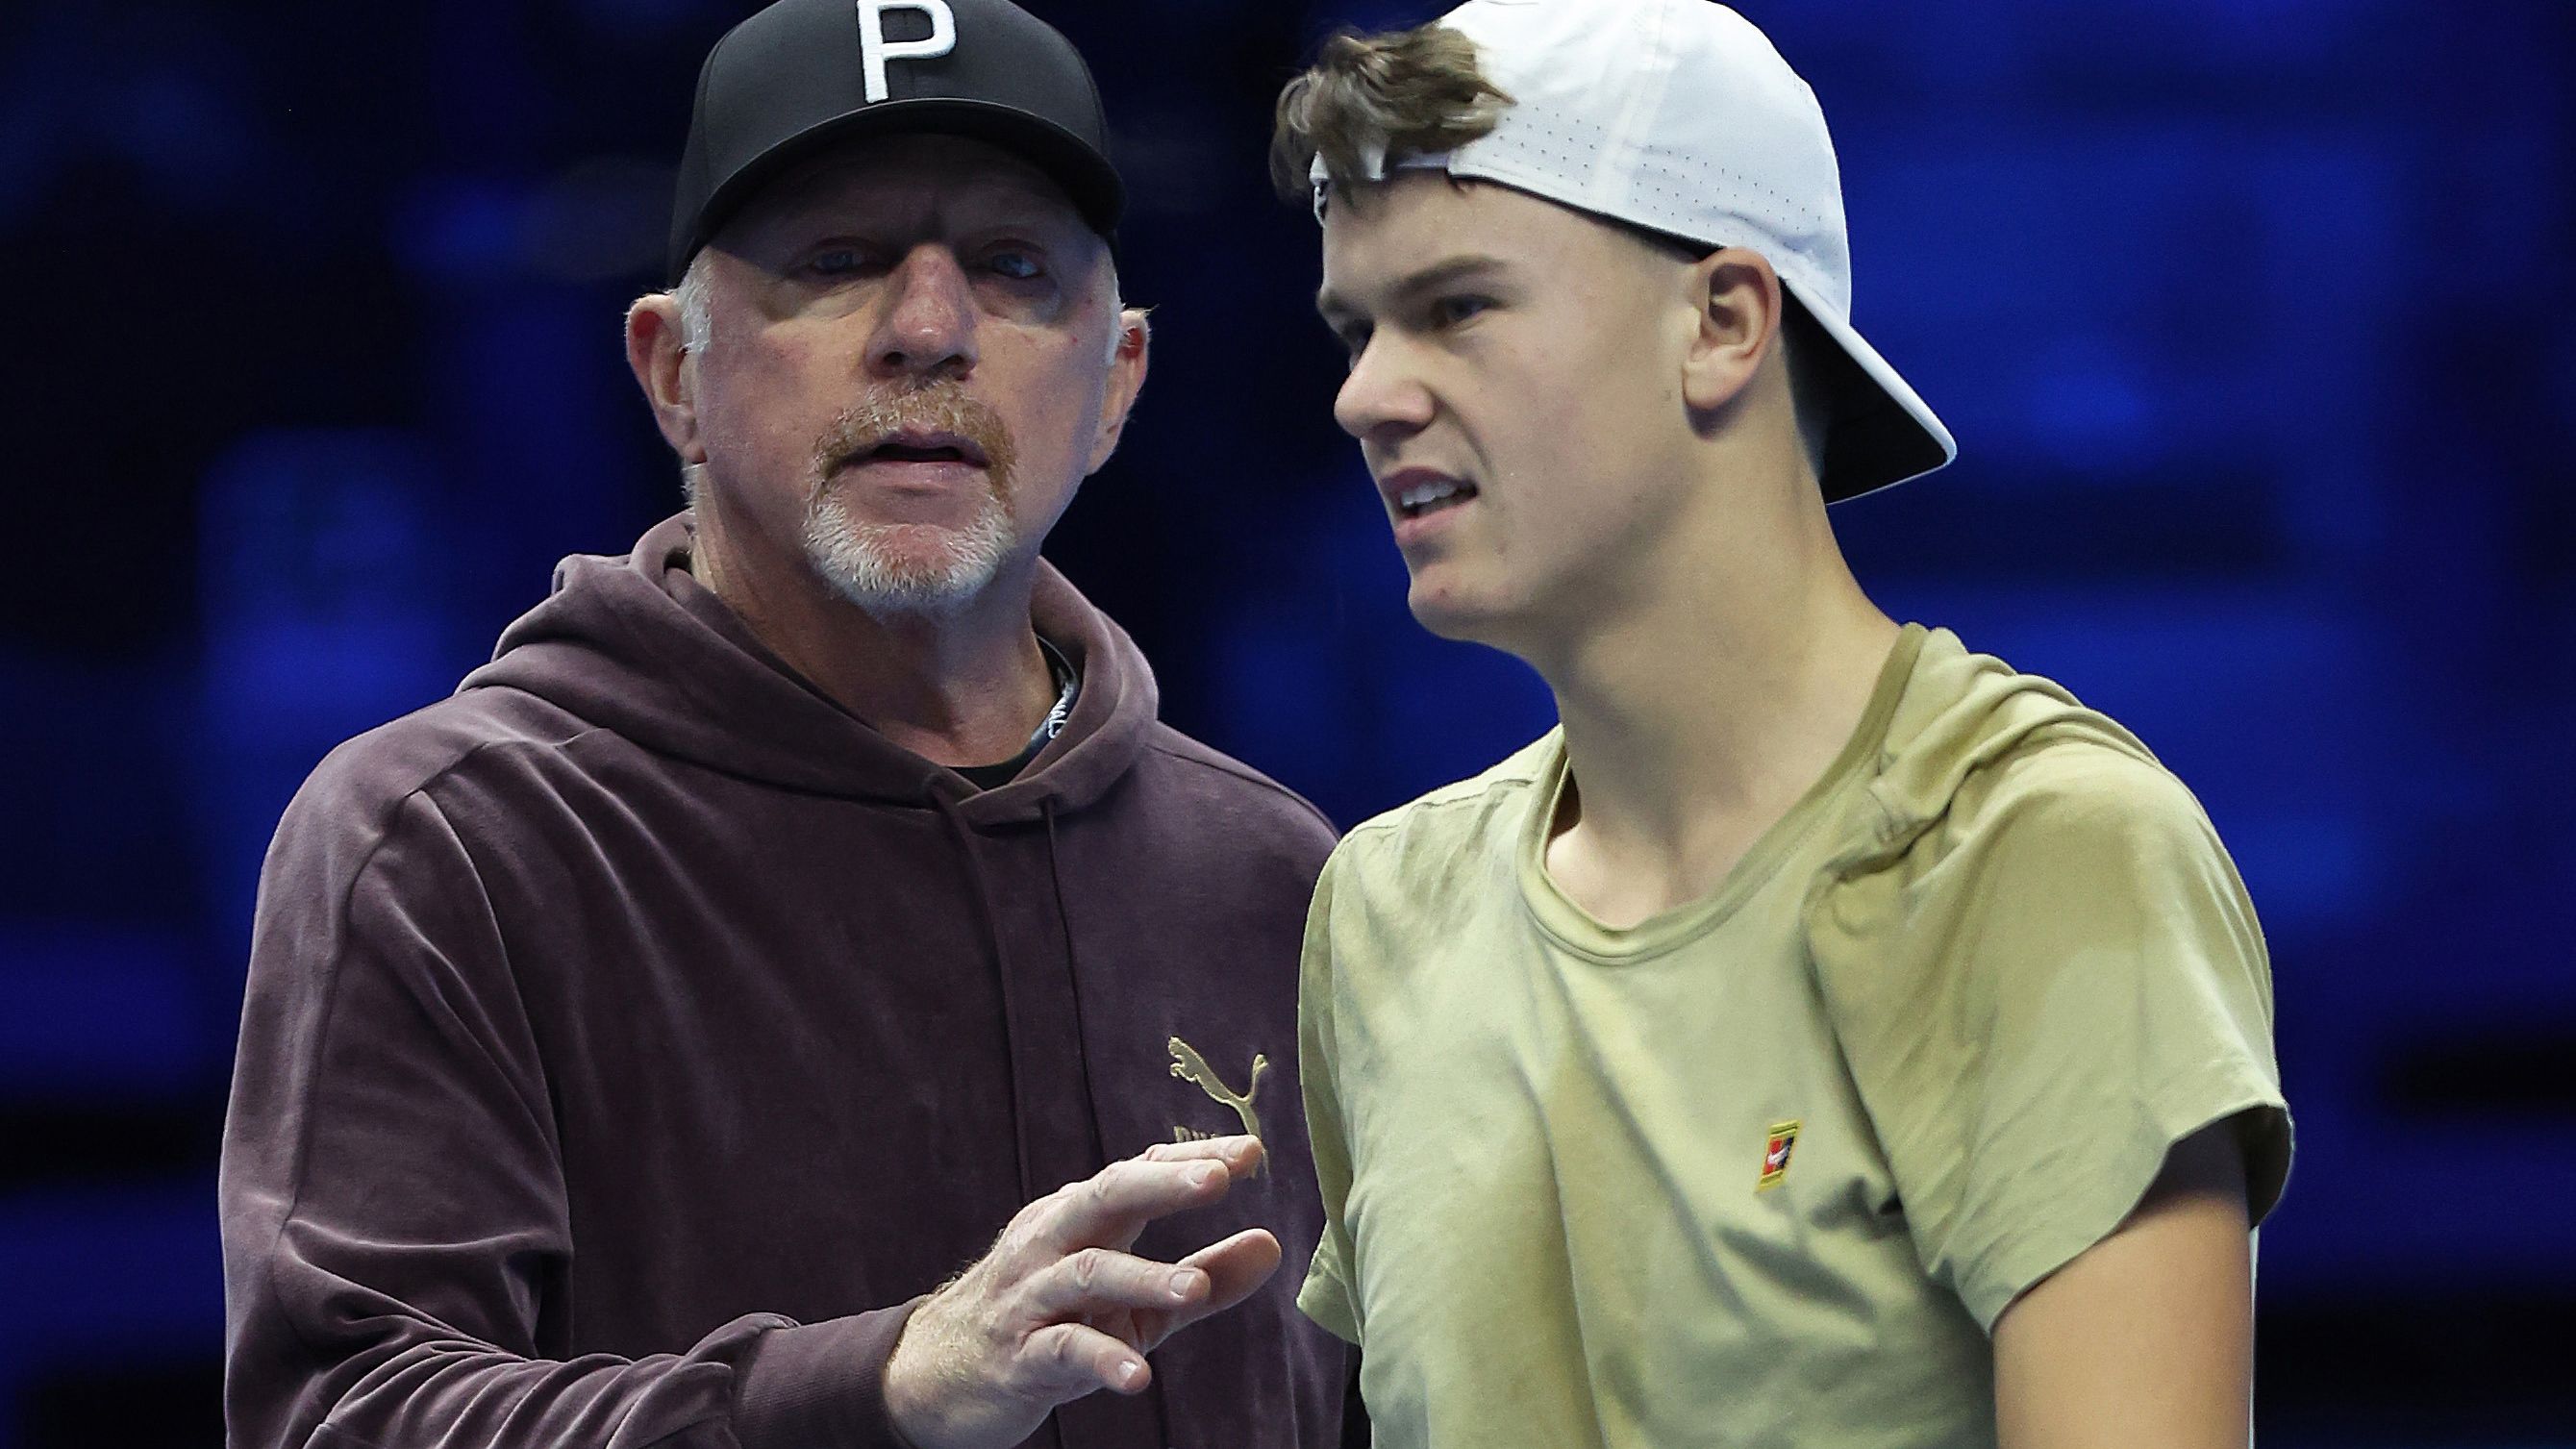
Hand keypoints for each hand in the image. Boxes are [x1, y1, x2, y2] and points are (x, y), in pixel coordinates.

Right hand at [882, 1135, 1281, 1448]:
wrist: (938, 1375)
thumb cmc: (1051, 1323)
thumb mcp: (1134, 1301)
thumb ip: (1203, 1274)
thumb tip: (1272, 1245)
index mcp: (1080, 1219)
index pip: (1137, 1172)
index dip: (1191, 1160)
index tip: (1251, 1153)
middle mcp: (1052, 1243)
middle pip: (1105, 1197)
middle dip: (1161, 1184)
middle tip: (1219, 1180)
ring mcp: (1031, 1297)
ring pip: (1087, 1273)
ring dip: (1144, 1275)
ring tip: (1197, 1288)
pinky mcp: (1018, 1356)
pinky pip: (1061, 1349)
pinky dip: (1101, 1359)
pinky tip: (1139, 1377)